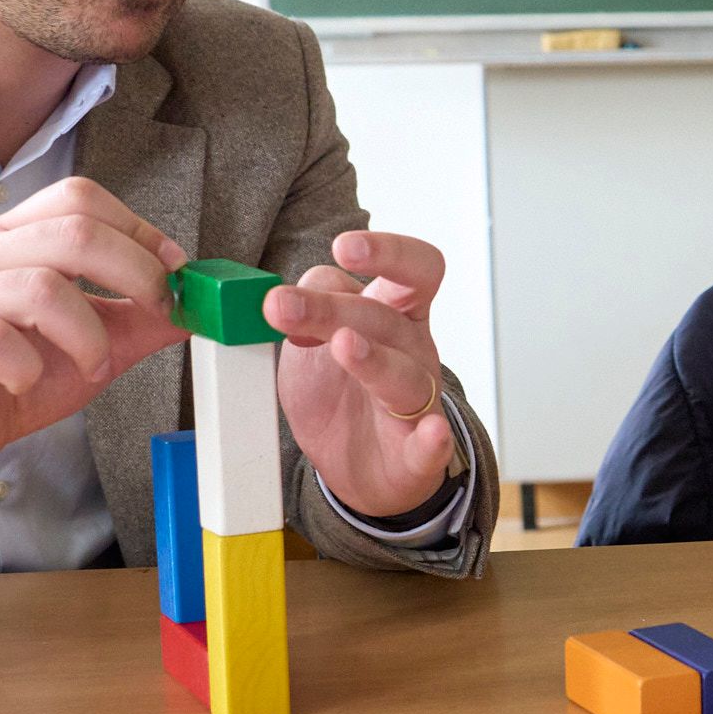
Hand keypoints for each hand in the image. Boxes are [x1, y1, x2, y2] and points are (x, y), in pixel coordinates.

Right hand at [0, 178, 187, 543]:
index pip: (80, 199)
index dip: (137, 229)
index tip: (175, 270)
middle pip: (72, 231)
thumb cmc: (10, 376)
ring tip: (93, 366)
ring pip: (41, 287)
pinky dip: (28, 368)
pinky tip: (27, 383)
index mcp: (19, 238)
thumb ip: (140, 321)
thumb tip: (196, 303)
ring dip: (88, 336)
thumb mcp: (94, 344)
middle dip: (134, 272)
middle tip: (157, 311)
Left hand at [265, 228, 459, 522]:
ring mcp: (418, 402)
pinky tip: (431, 433)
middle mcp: (412, 351)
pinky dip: (433, 440)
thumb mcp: (313, 341)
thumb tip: (280, 298)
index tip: (343, 248)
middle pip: (385, 318)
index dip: (385, 252)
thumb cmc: (341, 390)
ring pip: (404, 377)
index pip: (413, 268)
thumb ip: (305, 308)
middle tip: (281, 306)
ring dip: (375, 360)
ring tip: (344, 346)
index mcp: (396, 313)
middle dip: (332, 307)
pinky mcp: (416, 455)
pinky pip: (431, 446)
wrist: (357, 465)